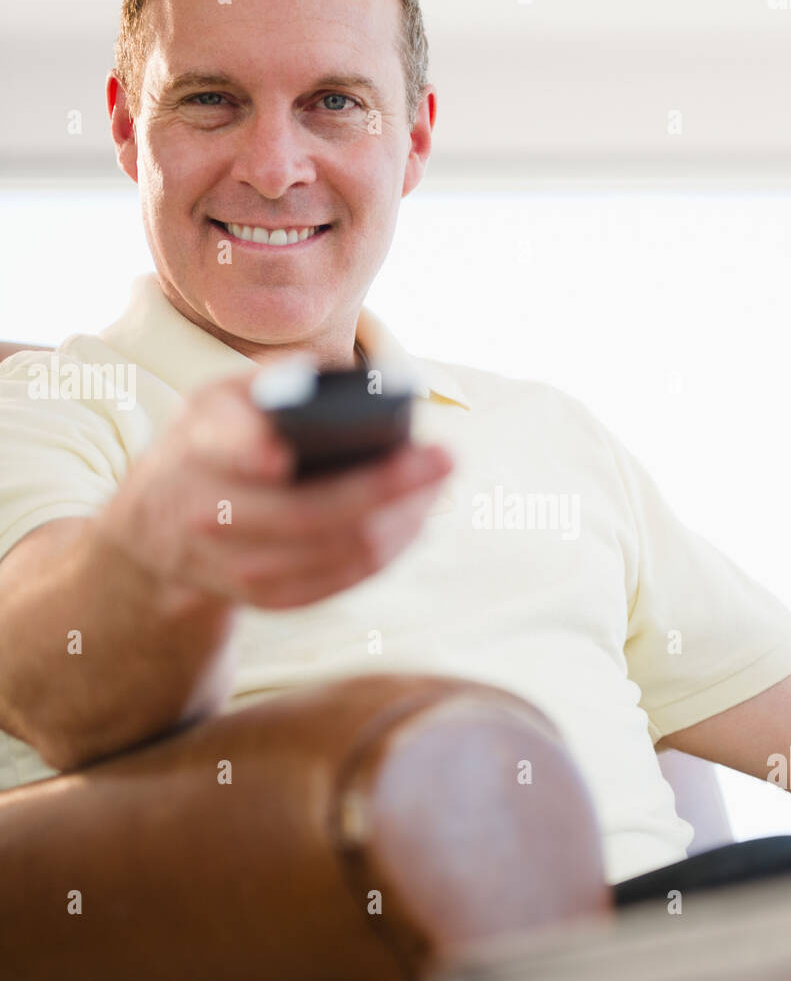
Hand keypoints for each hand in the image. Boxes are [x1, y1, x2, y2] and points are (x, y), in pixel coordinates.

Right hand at [99, 370, 453, 609]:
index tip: (279, 453)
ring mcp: (239, 564)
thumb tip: (343, 384)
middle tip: (444, 457)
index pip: (223, 451)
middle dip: (386, 486)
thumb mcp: (218, 398)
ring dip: (400, 520)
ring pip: (337, 551)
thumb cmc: (208, 444)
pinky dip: (387, 551)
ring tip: (437, 484)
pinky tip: (414, 521)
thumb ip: (269, 382)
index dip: (249, 453)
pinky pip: (340, 580)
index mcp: (200, 449)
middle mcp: (211, 513)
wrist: (156, 529)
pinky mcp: (267, 597)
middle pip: (309, 512)